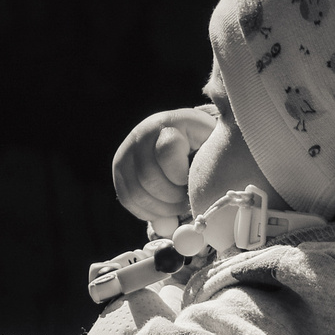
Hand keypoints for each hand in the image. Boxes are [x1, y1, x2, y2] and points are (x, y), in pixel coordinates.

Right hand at [109, 107, 216, 227]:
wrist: (184, 136)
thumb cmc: (206, 147)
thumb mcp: (214, 150)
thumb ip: (208, 174)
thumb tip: (193, 210)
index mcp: (171, 123)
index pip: (166, 150)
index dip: (180, 175)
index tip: (192, 182)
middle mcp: (143, 132)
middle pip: (148, 176)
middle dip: (171, 199)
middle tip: (187, 202)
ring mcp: (127, 150)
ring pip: (136, 192)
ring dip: (160, 209)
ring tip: (178, 207)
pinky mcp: (119, 167)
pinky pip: (127, 198)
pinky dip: (146, 212)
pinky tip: (163, 210)